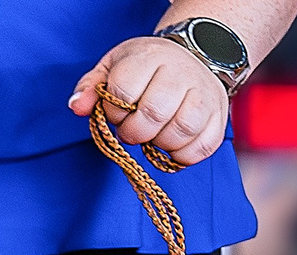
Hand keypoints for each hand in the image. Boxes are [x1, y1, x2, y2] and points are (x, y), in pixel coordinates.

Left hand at [70, 36, 229, 164]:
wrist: (195, 57)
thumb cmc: (149, 67)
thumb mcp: (116, 65)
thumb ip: (93, 86)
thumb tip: (78, 107)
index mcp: (150, 56)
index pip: (125, 90)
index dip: (115, 111)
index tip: (117, 114)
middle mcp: (181, 73)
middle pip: (154, 113)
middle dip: (136, 132)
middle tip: (132, 132)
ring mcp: (204, 95)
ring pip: (181, 131)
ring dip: (160, 144)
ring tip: (154, 138)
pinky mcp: (219, 117)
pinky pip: (203, 147)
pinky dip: (183, 156)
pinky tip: (172, 148)